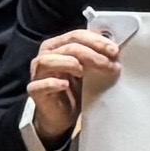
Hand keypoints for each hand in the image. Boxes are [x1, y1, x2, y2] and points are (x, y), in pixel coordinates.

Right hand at [27, 26, 123, 146]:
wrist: (62, 115)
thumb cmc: (75, 89)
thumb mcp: (88, 70)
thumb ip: (96, 57)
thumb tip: (115, 49)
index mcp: (58, 46)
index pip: (77, 35)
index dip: (96, 41)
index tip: (114, 50)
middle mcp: (46, 56)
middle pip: (67, 47)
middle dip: (91, 54)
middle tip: (109, 63)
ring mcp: (38, 73)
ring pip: (48, 61)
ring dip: (70, 63)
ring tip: (85, 72)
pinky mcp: (35, 91)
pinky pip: (39, 85)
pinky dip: (53, 83)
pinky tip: (65, 85)